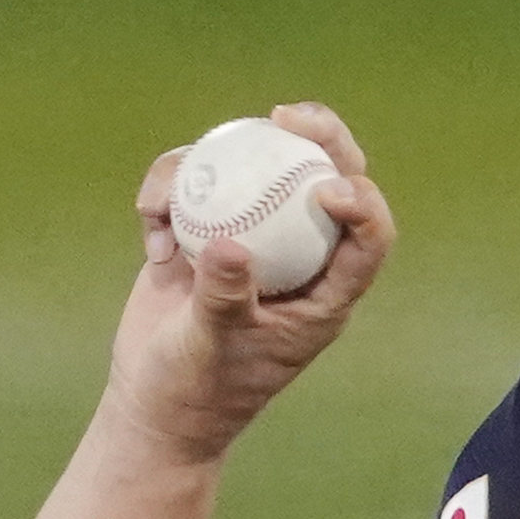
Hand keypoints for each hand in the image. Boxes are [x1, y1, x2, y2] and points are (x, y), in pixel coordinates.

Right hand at [105, 101, 394, 463]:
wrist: (152, 404)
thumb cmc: (196, 391)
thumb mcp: (209, 348)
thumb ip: (222, 298)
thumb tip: (229, 246)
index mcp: (325, 295)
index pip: (369, 240)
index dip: (364, 204)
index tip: (327, 189)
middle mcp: (296, 257)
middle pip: (324, 179)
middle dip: (317, 135)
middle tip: (284, 114)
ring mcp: (252, 239)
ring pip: (254, 169)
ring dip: (211, 165)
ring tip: (165, 204)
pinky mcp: (206, 231)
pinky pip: (196, 185)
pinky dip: (167, 196)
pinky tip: (150, 238)